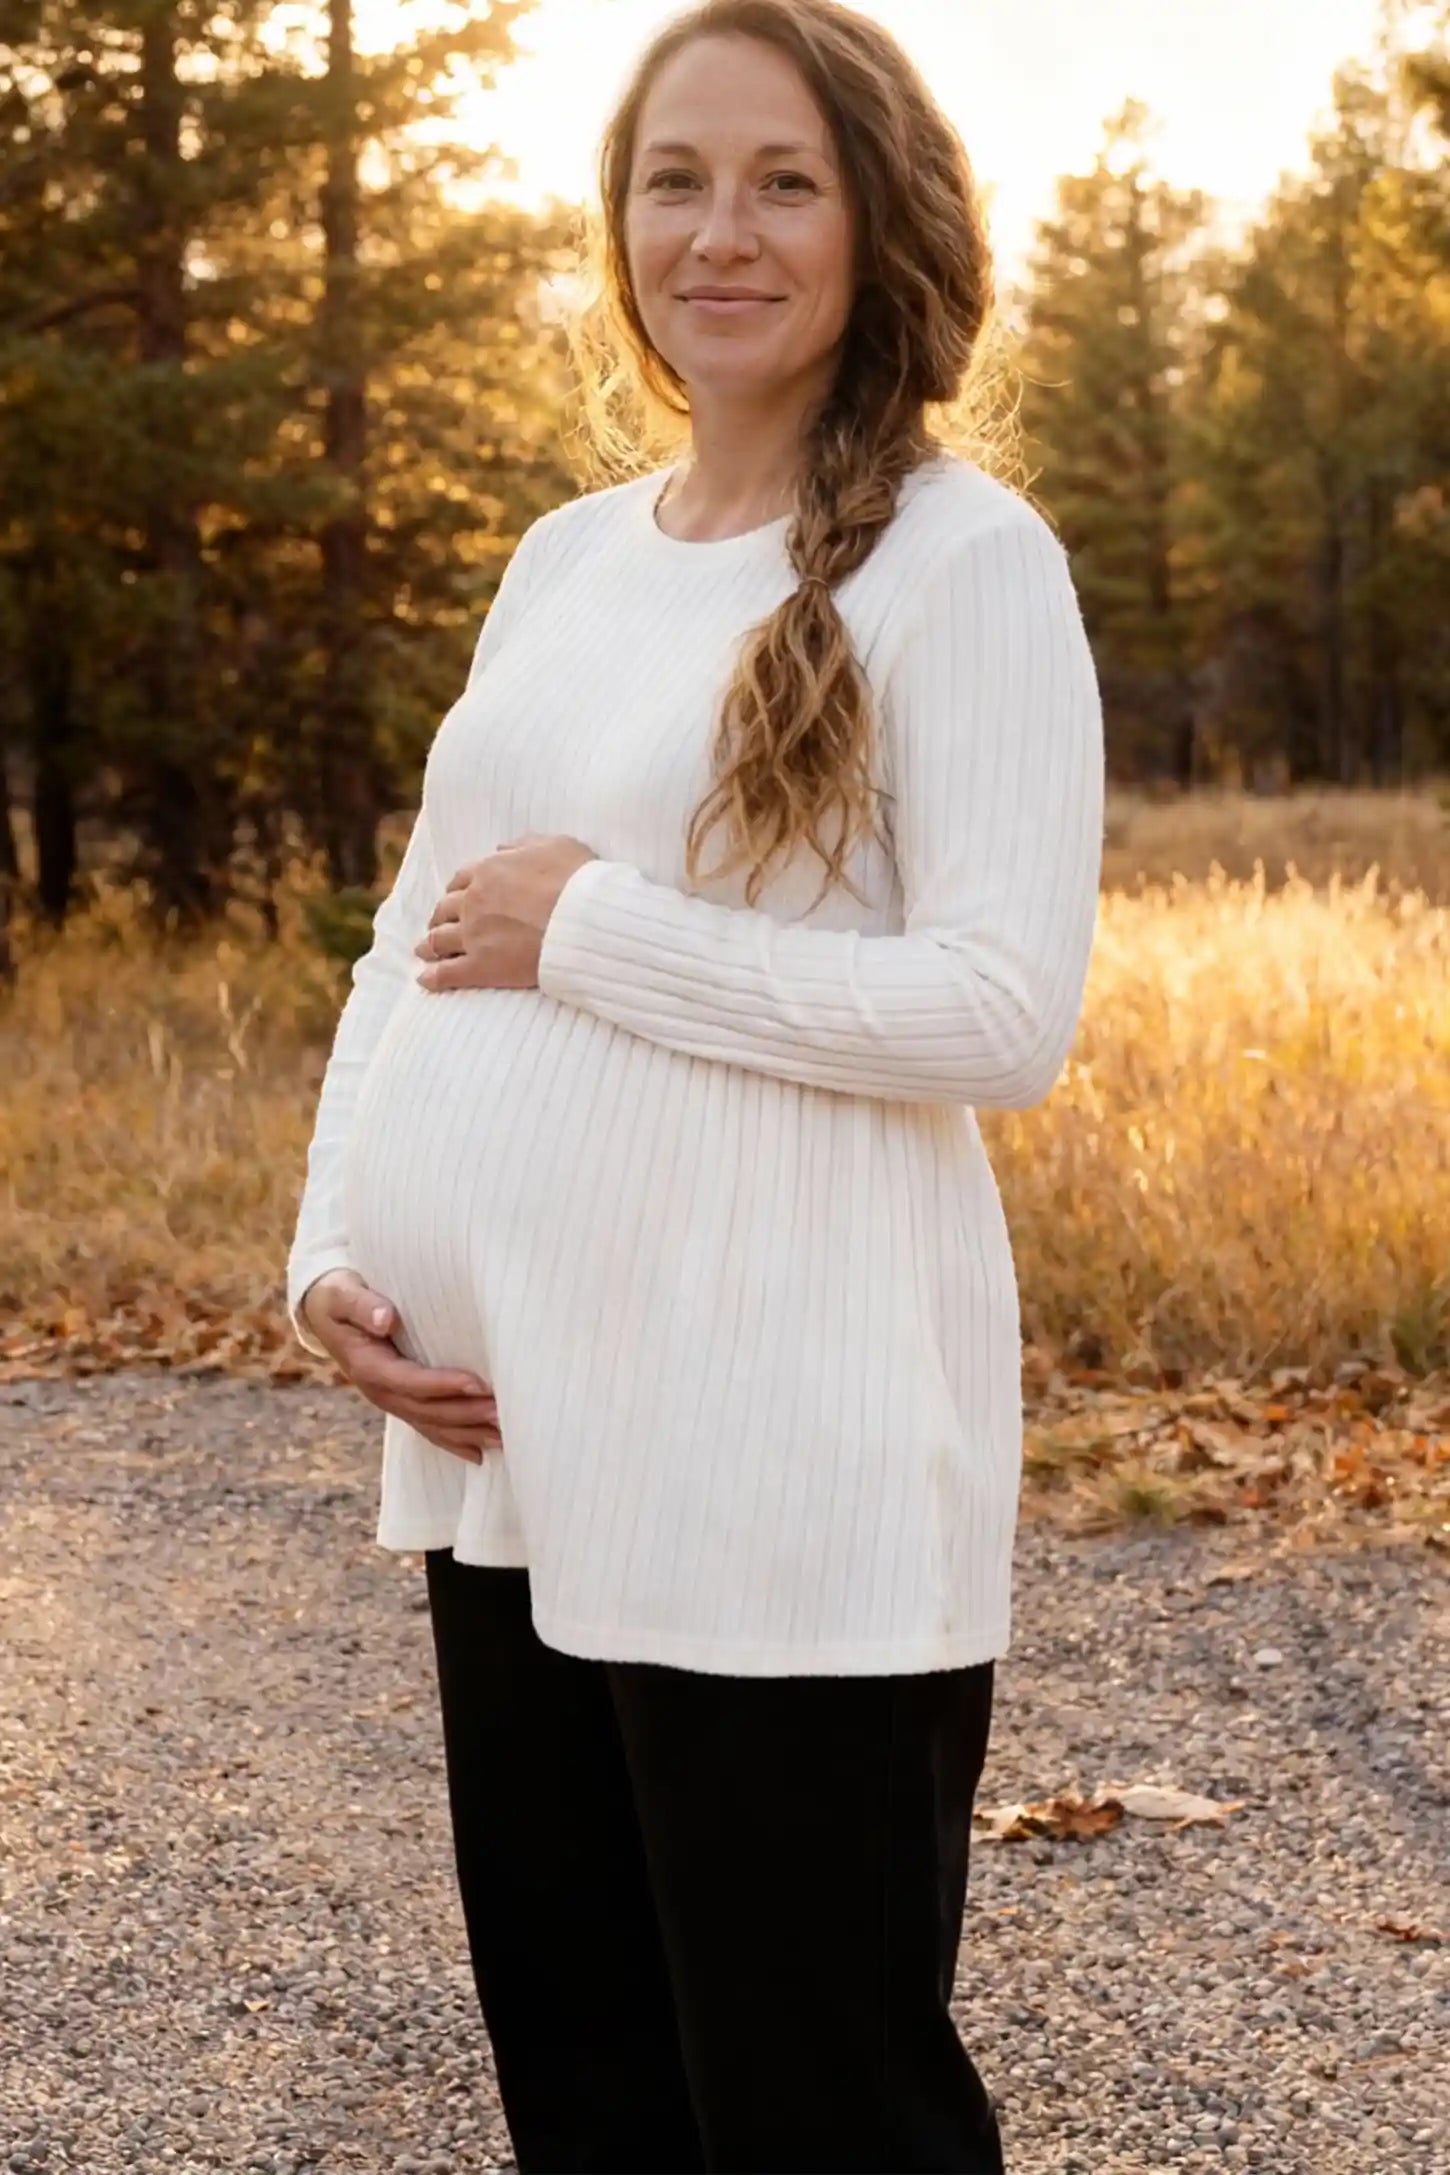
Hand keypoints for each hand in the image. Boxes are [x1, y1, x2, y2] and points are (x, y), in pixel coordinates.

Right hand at [300, 1270, 500, 1461]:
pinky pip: (429, 1428)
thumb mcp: (342, 1294)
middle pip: (428, 1411)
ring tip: (505, 1437)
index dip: (445, 1386)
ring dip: (468, 1433)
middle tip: (504, 1415)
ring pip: (433, 1425)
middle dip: (467, 1415)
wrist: (325, 1312)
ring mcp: (391, 1400)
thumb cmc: (338, 1297)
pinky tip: (482, 1452)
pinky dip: (455, 1441)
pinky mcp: (401, 1401)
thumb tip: (385, 1319)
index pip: (411, 1382)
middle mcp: (380, 1392)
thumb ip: (362, 1305)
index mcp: (368, 1367)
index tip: (479, 1384)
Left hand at [415, 832, 596, 990]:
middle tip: (438, 924)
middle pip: (446, 908)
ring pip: (439, 939)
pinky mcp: (481, 967)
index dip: (456, 889)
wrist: (585, 921)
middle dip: (440, 916)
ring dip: (428, 944)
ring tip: (423, 950)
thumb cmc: (577, 881)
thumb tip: (502, 848)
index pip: (461, 879)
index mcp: (489, 871)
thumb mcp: (555, 845)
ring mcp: (474, 935)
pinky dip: (432, 977)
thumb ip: (523, 845)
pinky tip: (424, 980)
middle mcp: (474, 901)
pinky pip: (447, 973)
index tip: (455, 897)